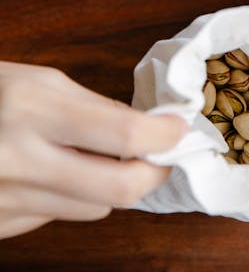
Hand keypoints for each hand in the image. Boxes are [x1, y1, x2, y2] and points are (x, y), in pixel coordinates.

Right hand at [0, 61, 186, 238]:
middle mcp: (19, 157)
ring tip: (105, 160)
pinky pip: (58, 217)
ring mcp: (6, 199)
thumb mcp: (37, 81)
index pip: (122, 134)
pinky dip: (72, 198)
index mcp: (31, 106)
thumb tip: (144, 129)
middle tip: (162, 157)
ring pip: (94, 209)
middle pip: (117, 189)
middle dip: (153, 174)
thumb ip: (91, 108)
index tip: (180, 128)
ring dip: (112, 186)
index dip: (163, 135)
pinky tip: (58, 174)